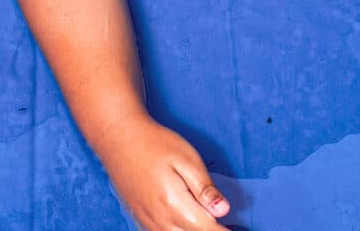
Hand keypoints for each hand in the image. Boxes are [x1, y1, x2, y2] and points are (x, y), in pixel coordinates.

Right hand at [97, 114, 230, 229]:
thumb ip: (205, 187)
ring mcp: (148, 222)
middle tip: (232, 227)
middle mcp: (160, 220)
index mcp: (174, 204)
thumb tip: (224, 211)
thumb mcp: (185, 157)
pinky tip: (187, 224)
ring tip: (211, 224)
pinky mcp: (141, 219)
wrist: (117, 137)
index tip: (242, 229)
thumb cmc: (154, 142)